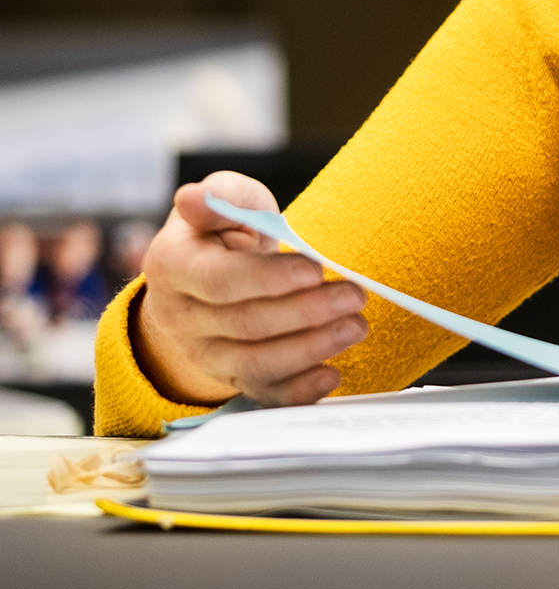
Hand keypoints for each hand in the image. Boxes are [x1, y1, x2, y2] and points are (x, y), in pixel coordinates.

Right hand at [133, 172, 368, 407]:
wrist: (208, 275)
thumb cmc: (225, 231)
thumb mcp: (227, 202)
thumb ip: (222, 197)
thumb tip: (198, 195)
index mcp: (173, 267)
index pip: (219, 280)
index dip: (268, 278)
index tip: (315, 270)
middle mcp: (181, 316)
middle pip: (246, 323)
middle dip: (306, 312)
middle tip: (354, 296)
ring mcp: (204, 352)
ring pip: (254, 363)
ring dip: (311, 349)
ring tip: (355, 326)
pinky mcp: (230, 376)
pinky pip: (261, 393)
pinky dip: (297, 391)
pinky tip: (330, 375)